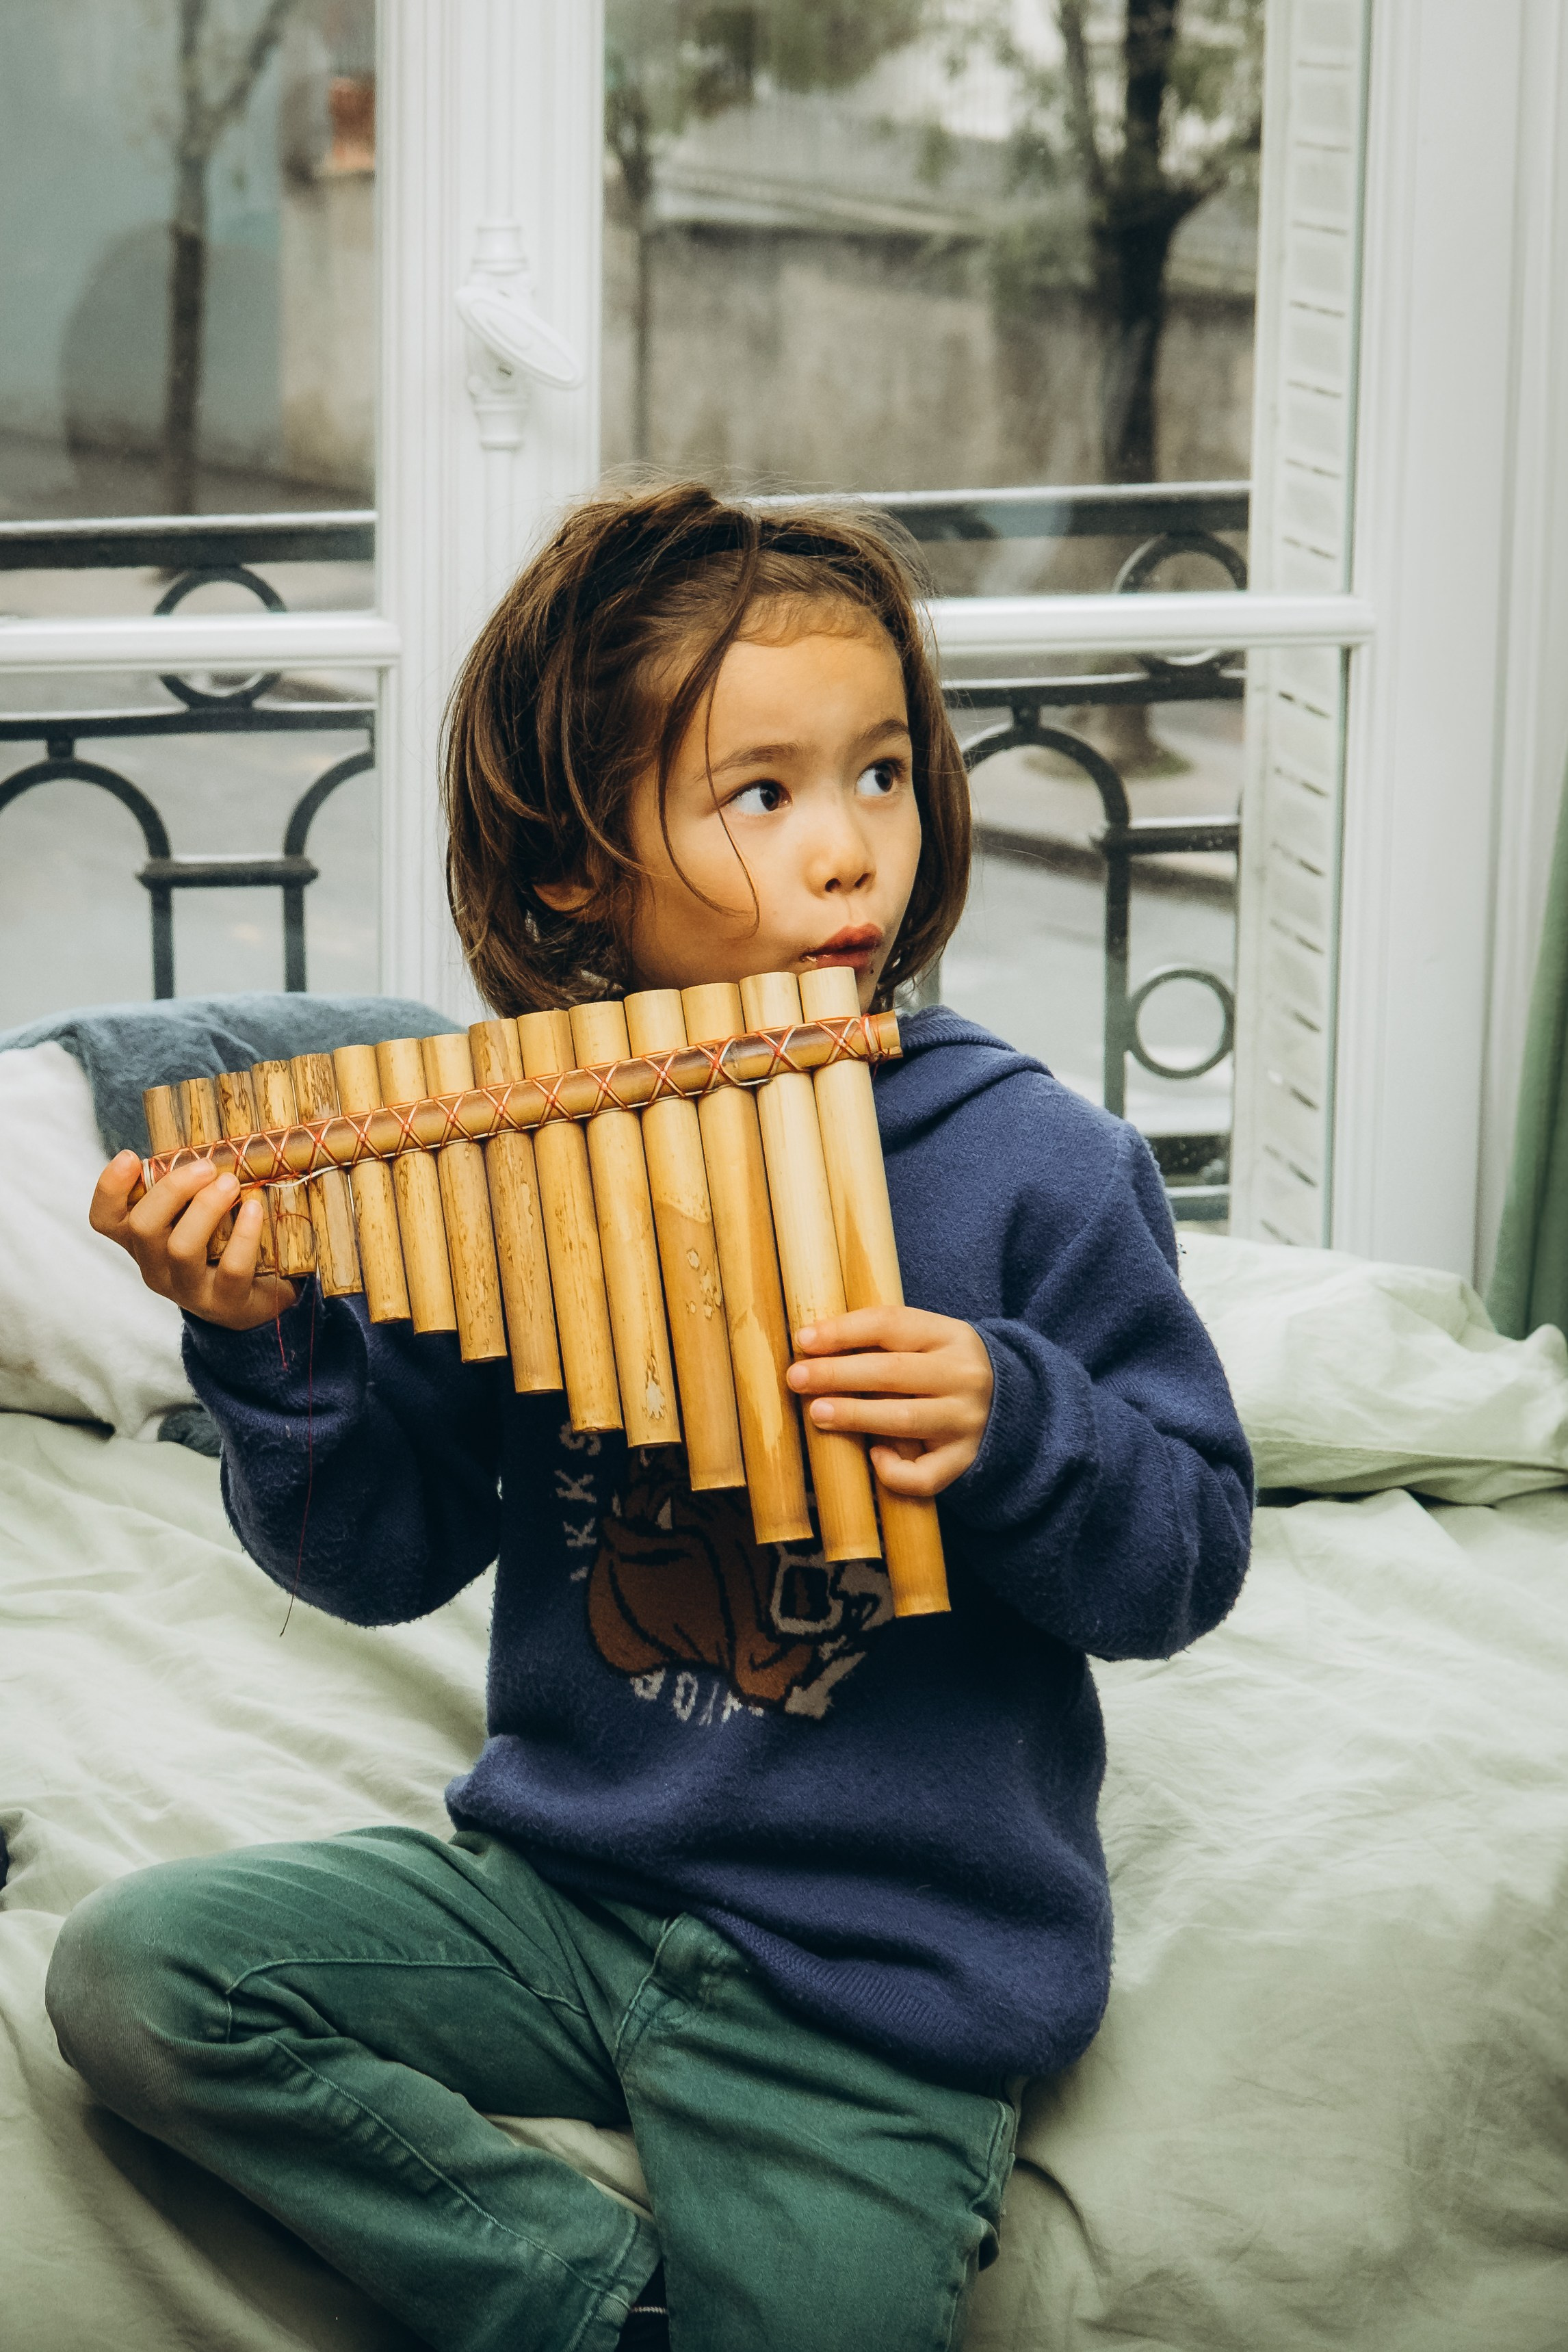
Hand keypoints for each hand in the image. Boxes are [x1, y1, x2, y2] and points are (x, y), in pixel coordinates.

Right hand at [91, 1151, 298, 1330]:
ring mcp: (187, 1288)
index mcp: (141, 1240)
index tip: (129, 1156)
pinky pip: (230, 1268)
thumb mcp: (196, 1213)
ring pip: (180, 1248)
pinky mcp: (224, 1301)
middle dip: (173, 1189)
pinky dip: (244, 1235)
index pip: (104, 1219)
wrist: (255, 1300)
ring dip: (206, 1208)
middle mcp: (155, 1266)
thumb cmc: (222, 1242)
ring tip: (231, 1183)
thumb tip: (210, 1139)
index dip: (109, 1188)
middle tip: (207, 1166)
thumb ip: (190, 1184)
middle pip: (143, 1227)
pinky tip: (255, 1209)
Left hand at [786, 1305, 993, 1497]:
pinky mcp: (965, 1461)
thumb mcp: (927, 1341)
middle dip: (838, 1374)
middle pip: (893, 1372)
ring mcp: (967, 1421)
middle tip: (797, 1378)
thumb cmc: (943, 1369)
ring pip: (905, 1419)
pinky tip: (874, 1457)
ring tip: (817, 1412)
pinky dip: (894, 1470)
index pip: (891, 1324)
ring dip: (856, 1415)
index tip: (803, 1340)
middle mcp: (964, 1376)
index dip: (843, 1331)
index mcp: (951, 1336)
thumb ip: (882, 1340)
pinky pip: (923, 1475)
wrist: (1012, 1405)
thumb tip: (811, 1345)